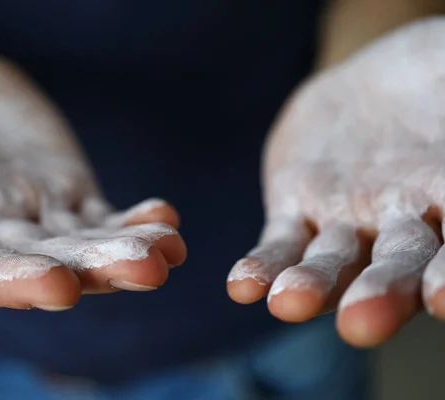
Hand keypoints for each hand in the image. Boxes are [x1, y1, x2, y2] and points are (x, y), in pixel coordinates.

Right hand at [0, 39, 185, 310]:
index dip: (11, 283)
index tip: (59, 287)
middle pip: (46, 265)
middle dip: (94, 269)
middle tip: (146, 270)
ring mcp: (36, 218)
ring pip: (86, 246)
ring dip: (128, 252)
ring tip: (169, 250)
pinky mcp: (68, 195)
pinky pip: (106, 218)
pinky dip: (137, 222)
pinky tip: (167, 220)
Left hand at [227, 18, 444, 345]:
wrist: (368, 90)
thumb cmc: (431, 80)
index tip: (443, 298)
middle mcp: (403, 225)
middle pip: (394, 267)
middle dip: (379, 294)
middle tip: (362, 324)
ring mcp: (345, 223)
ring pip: (330, 264)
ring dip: (310, 286)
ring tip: (287, 303)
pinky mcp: (295, 213)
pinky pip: (279, 246)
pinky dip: (262, 267)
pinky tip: (243, 286)